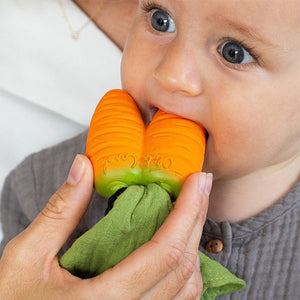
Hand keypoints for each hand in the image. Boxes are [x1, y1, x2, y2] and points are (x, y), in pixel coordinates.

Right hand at [0, 154, 211, 299]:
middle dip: (197, 219)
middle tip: (201, 186)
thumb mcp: (27, 256)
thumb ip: (60, 210)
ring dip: (193, 244)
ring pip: (188, 288)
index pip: (165, 252)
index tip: (197, 182)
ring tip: (190, 211)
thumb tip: (83, 167)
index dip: (187, 211)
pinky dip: (185, 270)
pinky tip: (177, 247)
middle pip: (184, 266)